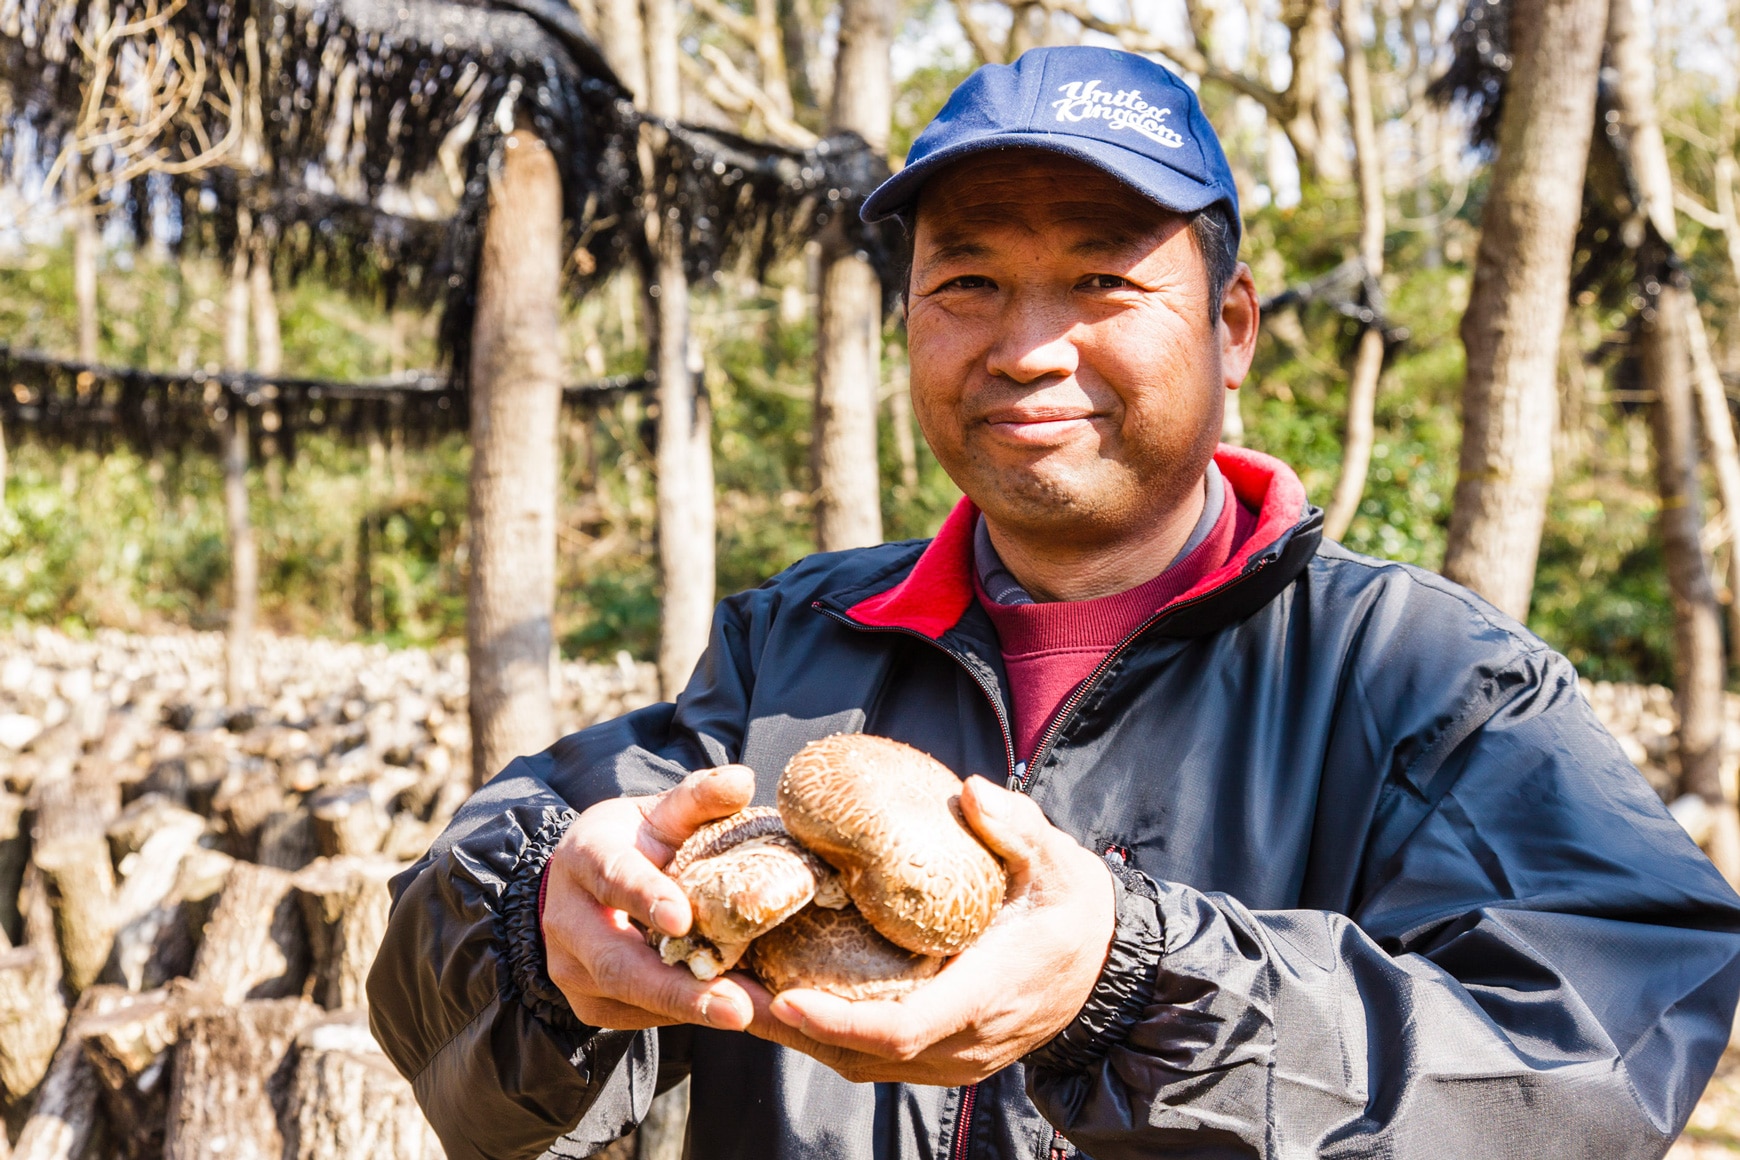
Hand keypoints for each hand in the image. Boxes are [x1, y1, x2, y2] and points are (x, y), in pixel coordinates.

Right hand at [541, 765, 759, 1031]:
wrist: (588, 881)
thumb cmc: (637, 841)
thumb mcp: (662, 811)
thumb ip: (699, 797)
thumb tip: (743, 779)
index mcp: (584, 857)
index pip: (611, 877)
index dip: (644, 897)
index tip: (683, 919)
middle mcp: (567, 919)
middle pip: (616, 961)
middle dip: (677, 989)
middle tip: (737, 1007)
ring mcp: (571, 968)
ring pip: (627, 998)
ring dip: (690, 1011)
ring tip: (751, 1016)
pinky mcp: (588, 1004)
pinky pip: (636, 1017)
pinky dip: (685, 1018)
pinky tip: (733, 1013)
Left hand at [740, 775, 1116, 1083]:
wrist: (1109, 969)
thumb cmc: (1075, 912)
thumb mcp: (1058, 861)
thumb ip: (1017, 827)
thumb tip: (972, 791)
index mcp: (983, 996)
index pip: (899, 1029)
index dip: (836, 1022)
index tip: (783, 999)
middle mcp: (961, 1044)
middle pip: (858, 1056)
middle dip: (787, 1028)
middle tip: (721, 988)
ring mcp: (951, 1060)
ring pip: (857, 1063)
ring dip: (794, 1034)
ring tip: (732, 990)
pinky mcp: (942, 1057)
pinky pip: (870, 1057)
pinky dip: (822, 1032)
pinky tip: (780, 994)